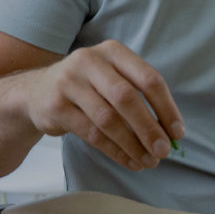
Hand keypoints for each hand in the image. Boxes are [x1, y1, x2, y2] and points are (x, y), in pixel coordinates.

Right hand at [25, 40, 183, 170]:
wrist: (37, 92)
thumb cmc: (87, 88)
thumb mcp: (111, 78)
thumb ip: (138, 97)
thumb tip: (170, 132)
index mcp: (113, 51)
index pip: (148, 79)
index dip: (166, 108)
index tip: (177, 133)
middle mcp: (90, 61)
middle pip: (127, 98)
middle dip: (149, 128)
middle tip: (164, 151)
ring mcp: (69, 82)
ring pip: (108, 119)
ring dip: (132, 144)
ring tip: (147, 161)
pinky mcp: (55, 106)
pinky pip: (91, 133)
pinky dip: (114, 151)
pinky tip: (128, 160)